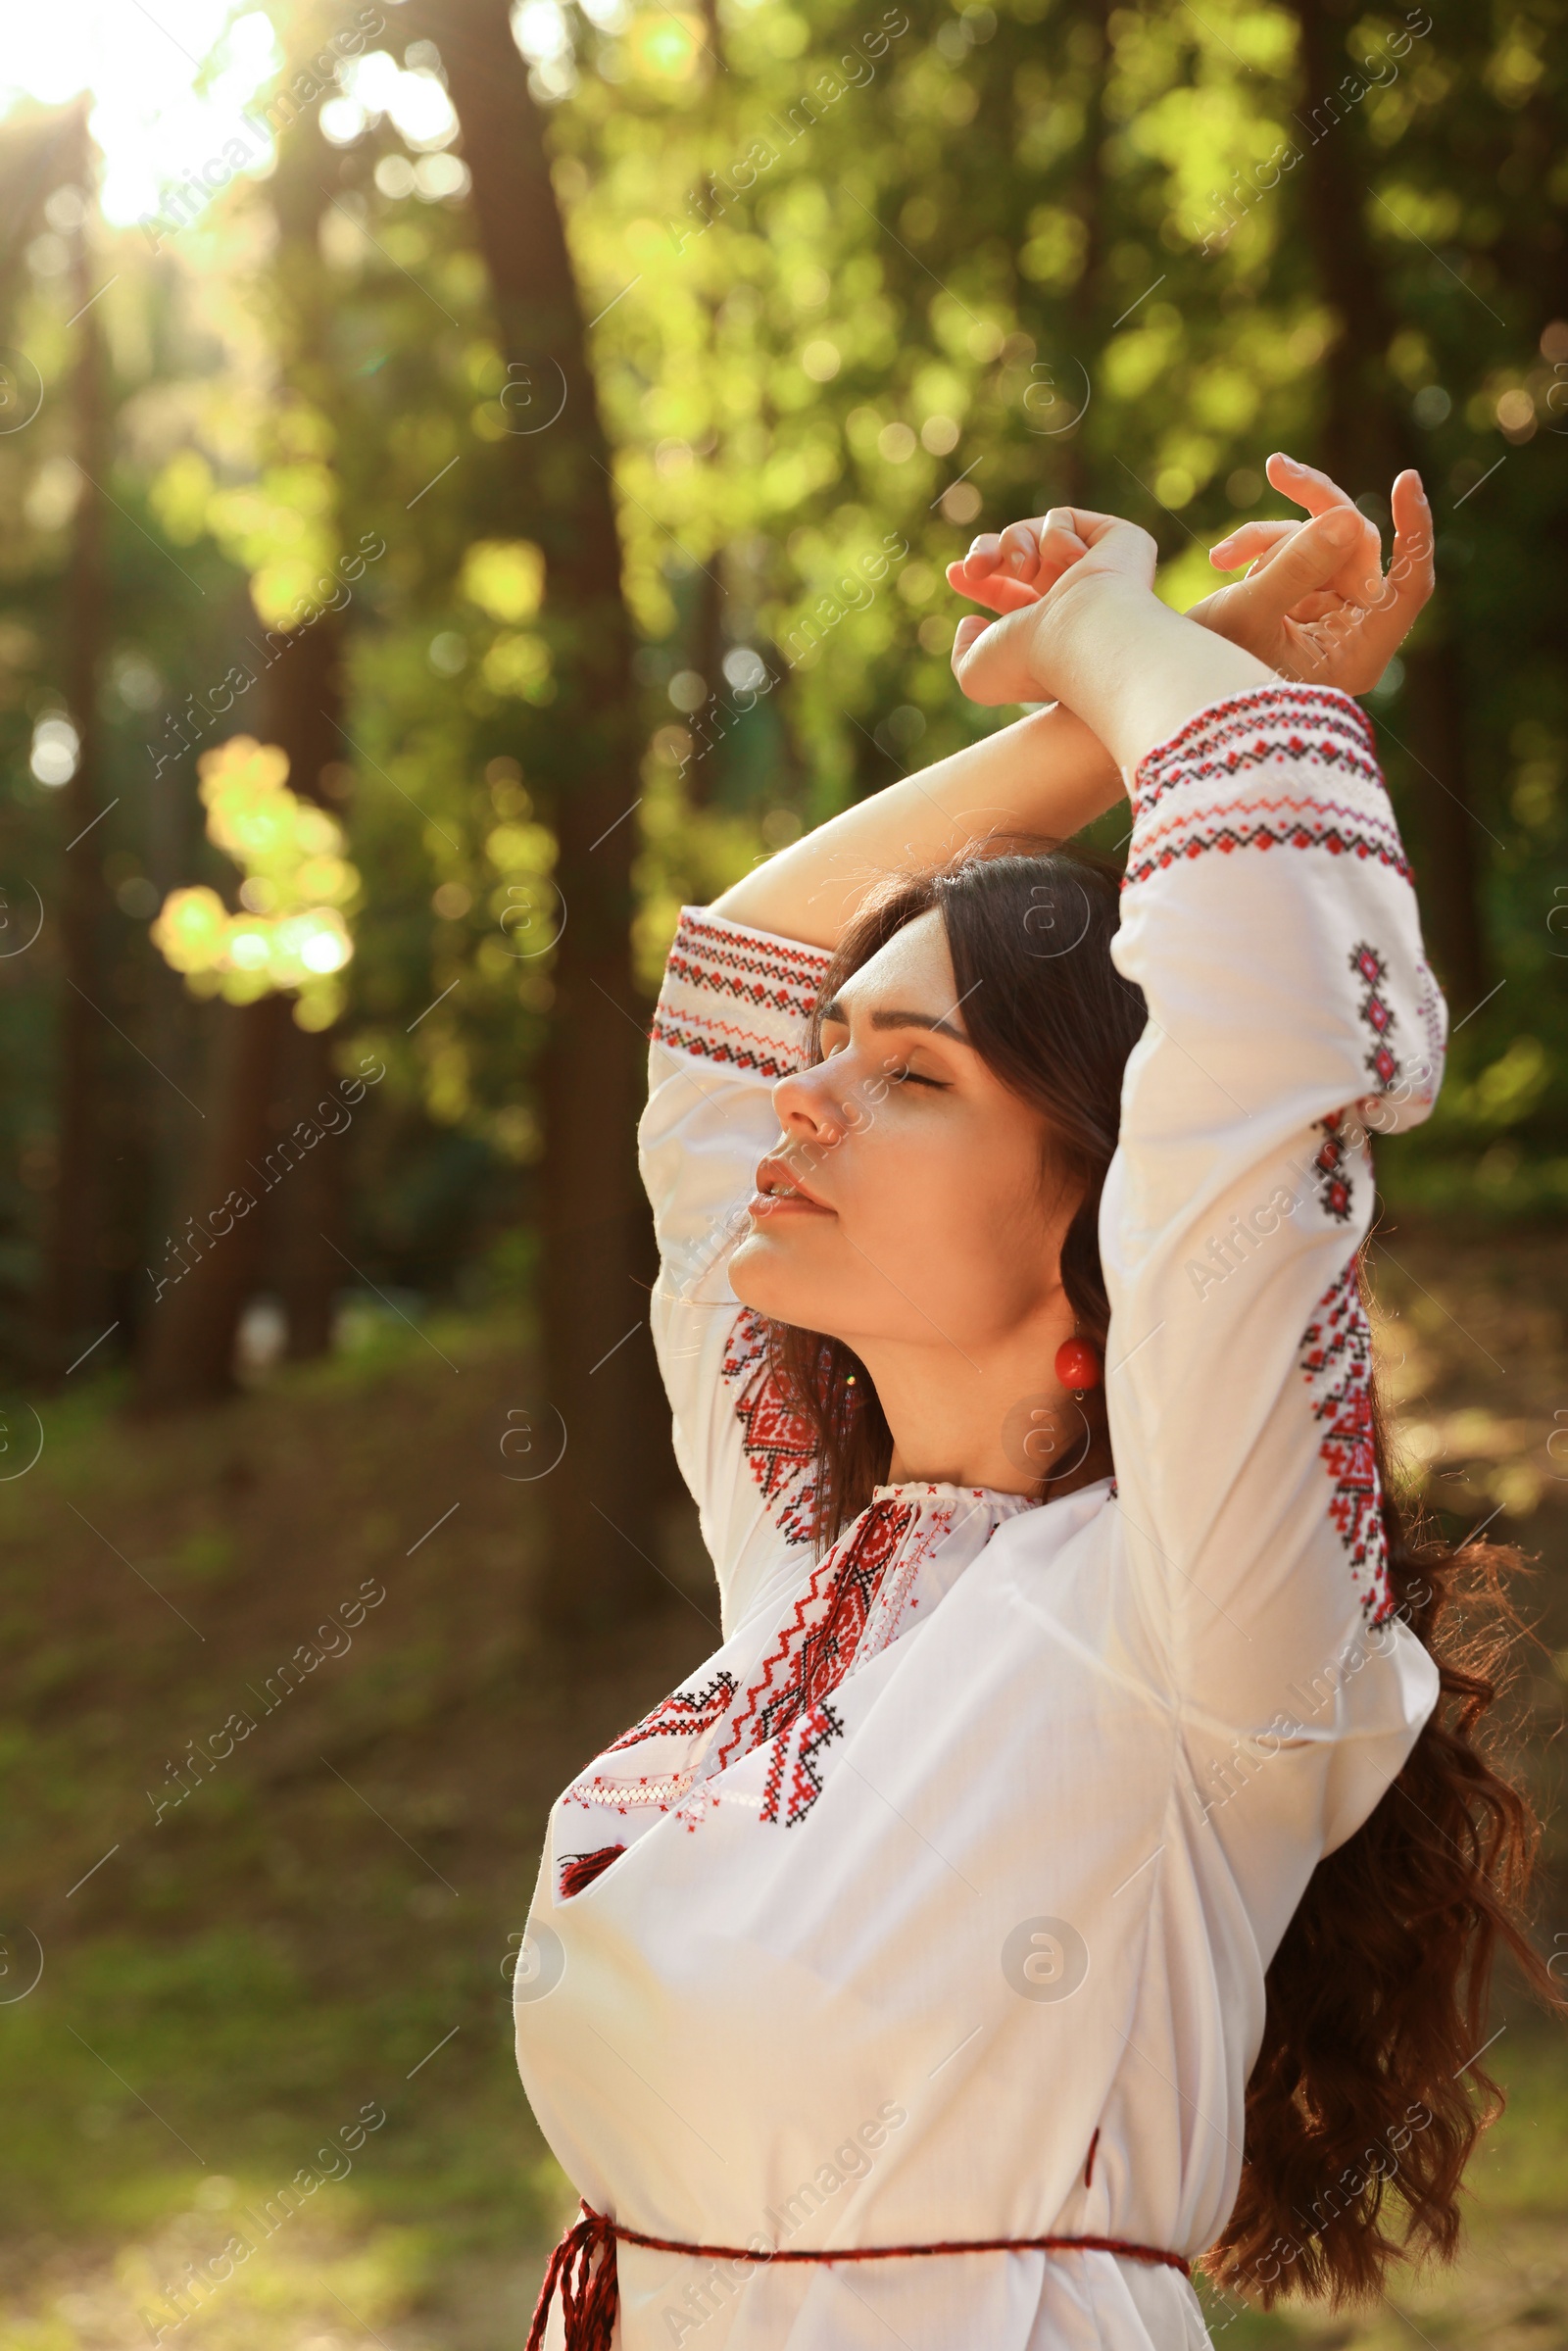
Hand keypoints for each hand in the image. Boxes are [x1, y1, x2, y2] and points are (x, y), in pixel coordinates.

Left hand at [946, 507, 1157, 706]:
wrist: (1080, 637)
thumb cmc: (1030, 663)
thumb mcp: (976, 676)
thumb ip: (963, 652)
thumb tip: (972, 622)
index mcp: (1047, 628)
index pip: (1008, 594)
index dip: (979, 580)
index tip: (954, 573)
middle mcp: (1073, 598)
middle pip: (1017, 555)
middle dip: (986, 551)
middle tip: (976, 566)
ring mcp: (1097, 568)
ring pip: (1033, 533)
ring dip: (1015, 545)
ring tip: (1025, 569)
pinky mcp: (1119, 541)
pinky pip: (1063, 519)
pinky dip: (1053, 536)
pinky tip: (1073, 563)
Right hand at [1188, 454, 1433, 692]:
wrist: (1171, 685)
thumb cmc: (1204, 672)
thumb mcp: (1246, 615)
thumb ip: (1297, 566)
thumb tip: (1348, 516)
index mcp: (1357, 655)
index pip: (1409, 586)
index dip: (1413, 531)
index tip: (1405, 479)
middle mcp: (1352, 634)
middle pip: (1359, 547)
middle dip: (1315, 512)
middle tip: (1278, 467)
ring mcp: (1328, 616)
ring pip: (1325, 542)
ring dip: (1273, 539)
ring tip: (1222, 556)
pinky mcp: (1302, 601)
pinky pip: (1297, 551)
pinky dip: (1261, 549)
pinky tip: (1222, 562)